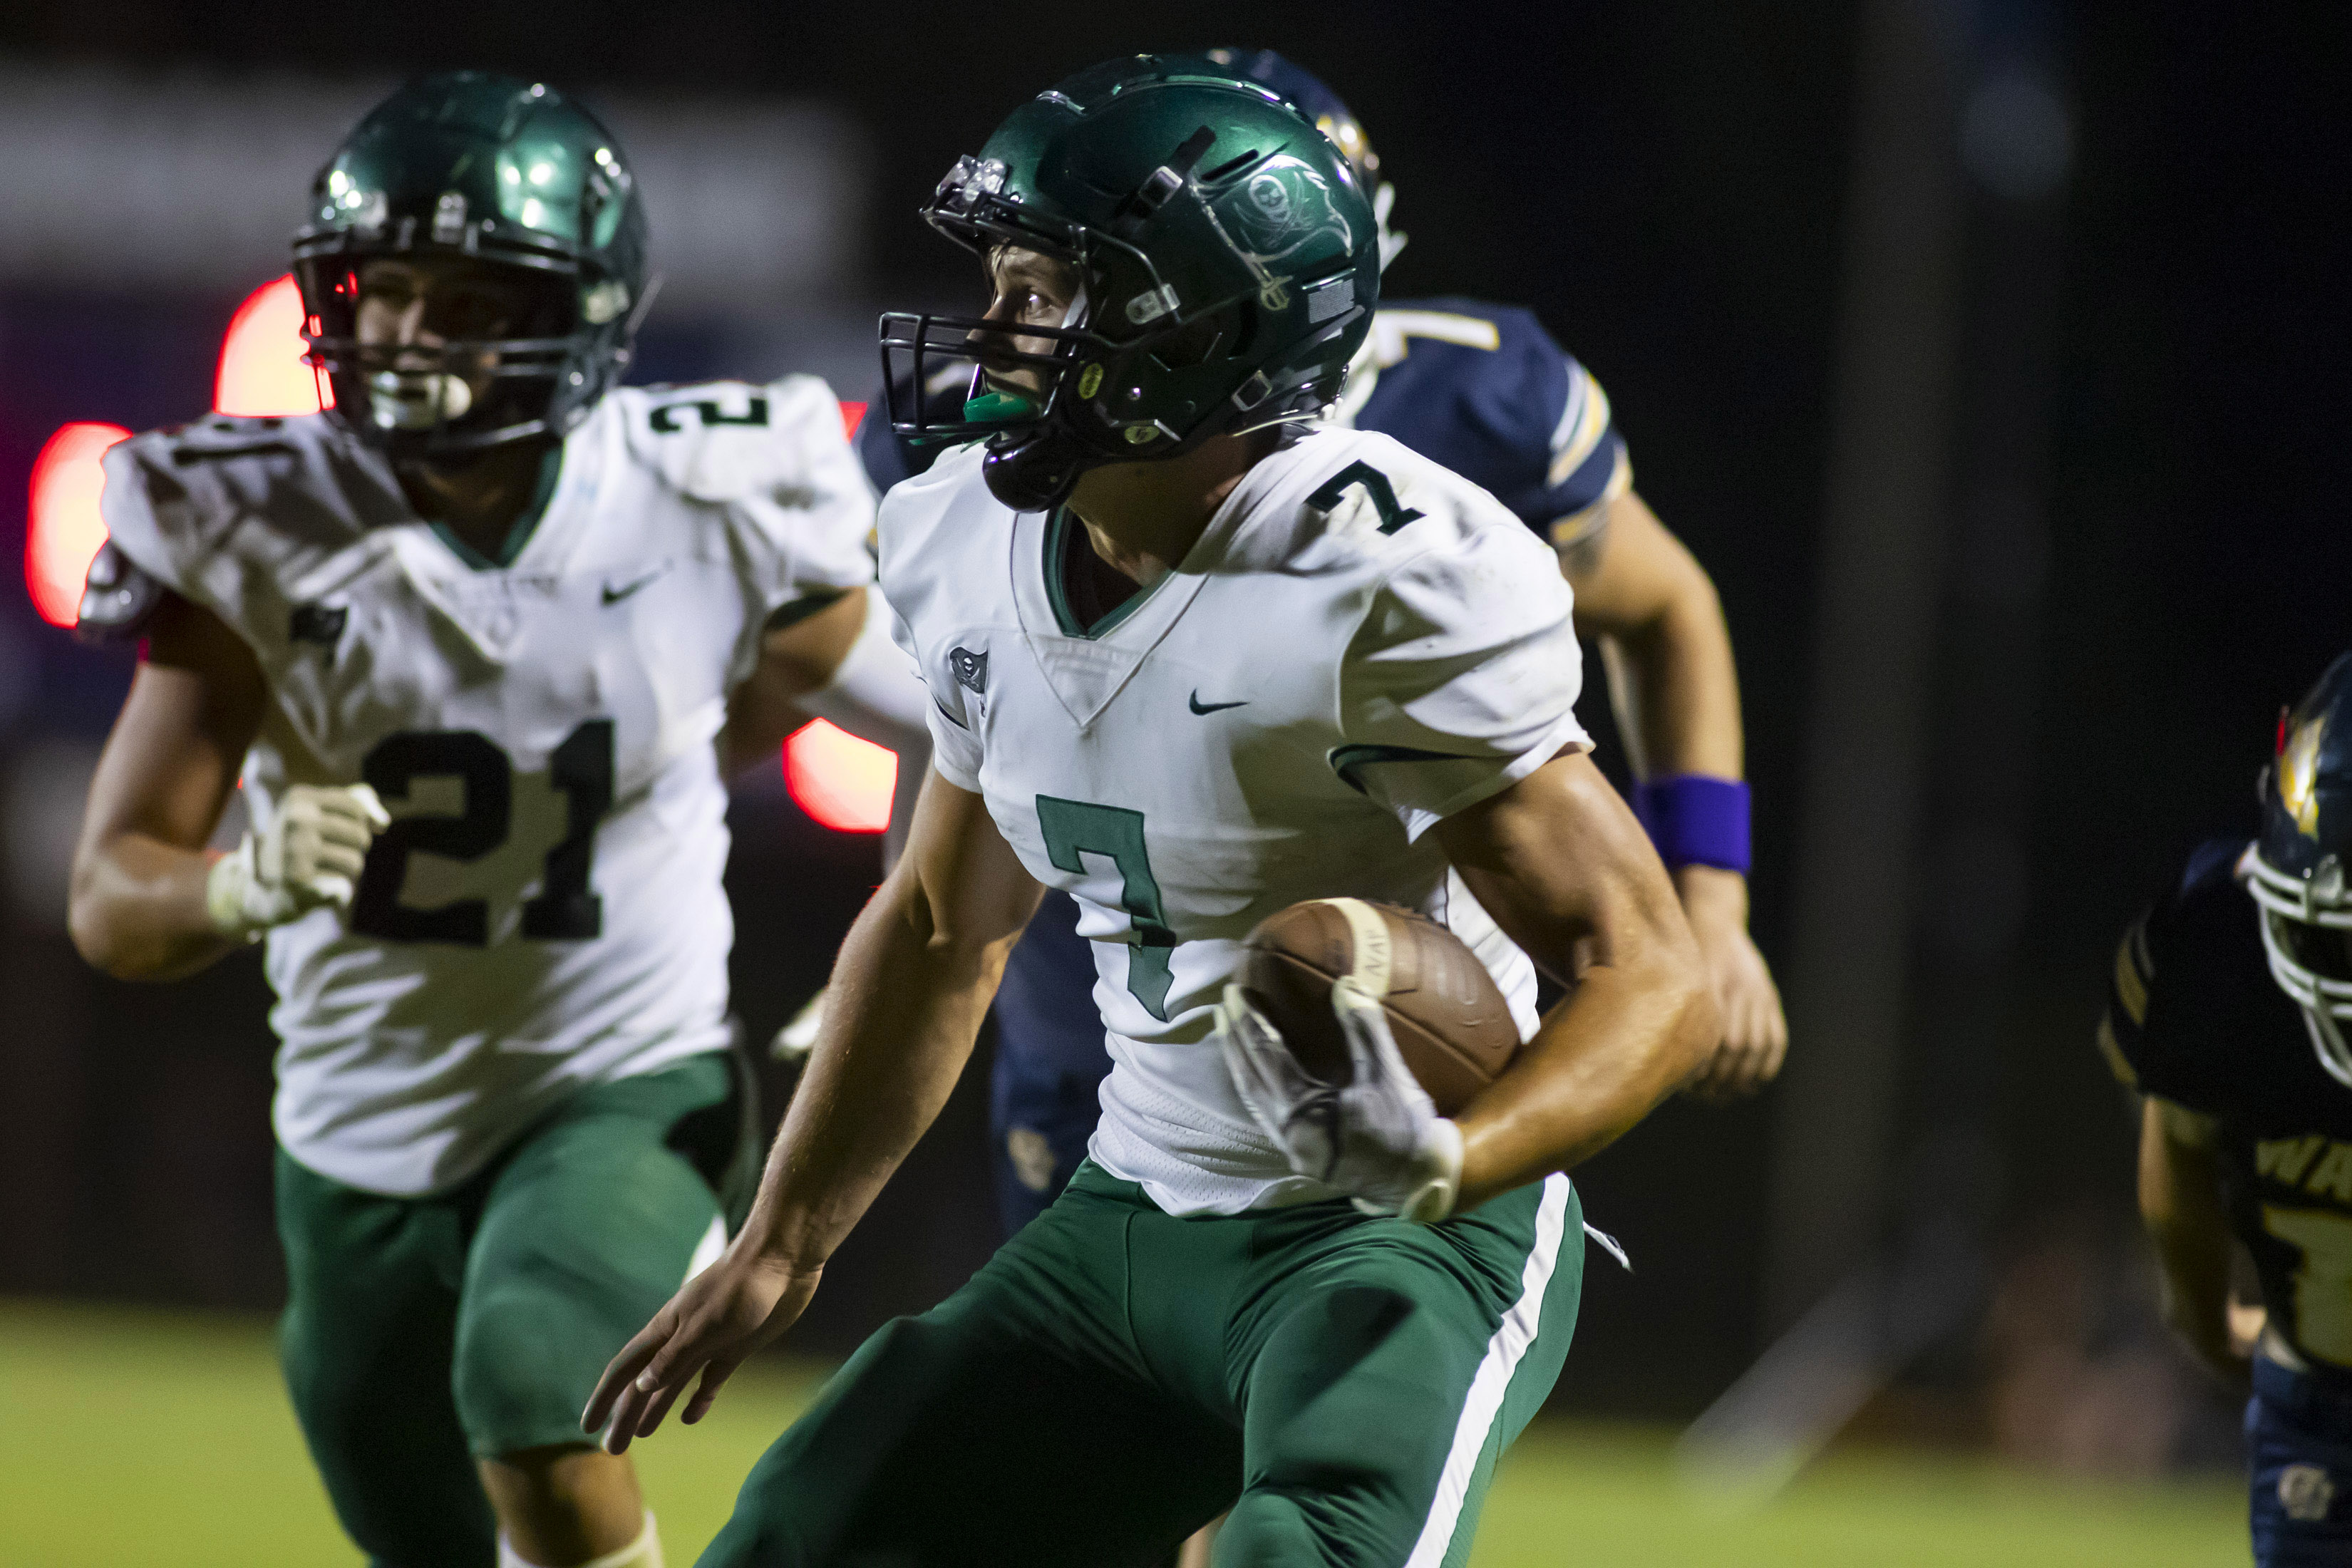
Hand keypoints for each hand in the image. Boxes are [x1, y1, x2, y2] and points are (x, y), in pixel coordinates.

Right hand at [205, 783, 388, 938]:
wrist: (265, 888)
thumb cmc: (301, 844)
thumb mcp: (323, 813)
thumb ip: (360, 804)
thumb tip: (384, 823)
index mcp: (298, 797)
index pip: (357, 808)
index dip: (357, 824)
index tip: (334, 831)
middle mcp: (296, 820)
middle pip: (361, 836)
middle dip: (353, 850)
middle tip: (326, 855)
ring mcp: (296, 849)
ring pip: (356, 862)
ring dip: (346, 872)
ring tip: (322, 871)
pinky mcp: (299, 879)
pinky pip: (344, 884)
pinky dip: (337, 890)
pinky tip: (314, 887)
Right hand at [583, 1244, 819, 1454]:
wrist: (782, 1261)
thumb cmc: (740, 1288)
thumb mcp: (702, 1326)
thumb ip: (673, 1357)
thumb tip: (640, 1386)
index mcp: (665, 1330)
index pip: (625, 1370)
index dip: (604, 1399)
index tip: (586, 1427)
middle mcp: (681, 1339)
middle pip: (646, 1384)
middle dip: (626, 1415)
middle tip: (613, 1449)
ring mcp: (708, 1343)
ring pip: (674, 1384)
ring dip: (655, 1409)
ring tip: (640, 1436)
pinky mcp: (735, 1347)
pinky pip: (710, 1379)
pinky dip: (700, 1398)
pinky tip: (690, 1417)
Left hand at [1217, 978, 1463, 1221]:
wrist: (1419, 1183)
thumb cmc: (1407, 1130)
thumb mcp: (1390, 1075)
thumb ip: (1365, 1029)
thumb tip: (1346, 984)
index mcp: (1306, 1114)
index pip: (1267, 1058)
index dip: (1249, 1023)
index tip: (1235, 992)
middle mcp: (1289, 1134)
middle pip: (1249, 1079)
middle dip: (1233, 1040)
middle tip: (1223, 1005)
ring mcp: (1291, 1148)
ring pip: (1252, 1100)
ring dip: (1239, 1064)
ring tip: (1229, 1034)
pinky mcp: (1300, 1155)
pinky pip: (1264, 1114)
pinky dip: (1254, 1086)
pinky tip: (1254, 1072)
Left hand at [1676, 867, 1787, 1099]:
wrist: (1713, 921)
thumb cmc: (1677, 951)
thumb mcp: (1665, 971)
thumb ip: (1659, 1004)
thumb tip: (1644, 1050)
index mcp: (1713, 982)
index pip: (1713, 1037)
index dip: (1703, 1068)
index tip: (1686, 1087)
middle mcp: (1740, 988)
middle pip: (1738, 1045)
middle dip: (1721, 1077)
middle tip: (1701, 1096)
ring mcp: (1759, 994)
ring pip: (1759, 1045)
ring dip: (1742, 1076)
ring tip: (1722, 1095)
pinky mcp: (1769, 999)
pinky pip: (1777, 1038)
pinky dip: (1766, 1065)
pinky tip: (1750, 1084)